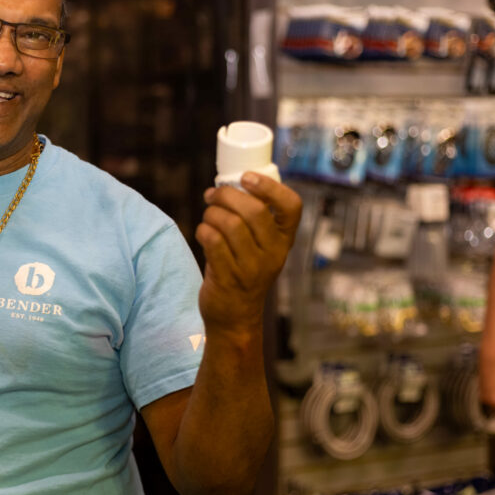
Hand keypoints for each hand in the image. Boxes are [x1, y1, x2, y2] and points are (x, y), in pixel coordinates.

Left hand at [195, 173, 301, 332]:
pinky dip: (203, 230)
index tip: (246, 178)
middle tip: (212, 195)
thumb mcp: (260, 247)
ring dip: (212, 213)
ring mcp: (252, 268)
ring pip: (230, 224)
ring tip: (208, 216)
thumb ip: (252, 219)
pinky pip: (213, 241)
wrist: (235, 316)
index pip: (291, 206)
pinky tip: (203, 232)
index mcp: (284, 240)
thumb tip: (225, 185)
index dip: (270, 187)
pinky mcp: (229, 278)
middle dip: (227, 195)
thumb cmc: (243, 270)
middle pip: (254, 211)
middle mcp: (273, 253)